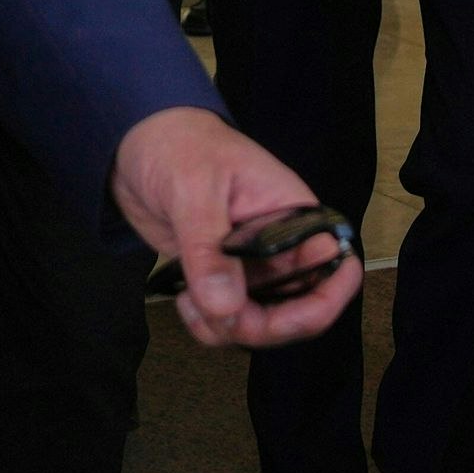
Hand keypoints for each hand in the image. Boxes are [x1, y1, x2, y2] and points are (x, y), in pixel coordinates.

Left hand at [109, 105, 360, 348]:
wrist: (138, 143)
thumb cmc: (179, 146)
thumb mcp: (194, 189)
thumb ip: (208, 248)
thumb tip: (225, 308)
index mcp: (296, 216)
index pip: (335, 269)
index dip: (319, 305)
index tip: (280, 321)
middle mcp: (283, 247)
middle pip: (299, 311)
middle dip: (260, 327)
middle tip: (215, 312)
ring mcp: (254, 266)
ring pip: (262, 323)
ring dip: (228, 329)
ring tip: (190, 301)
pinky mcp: (225, 278)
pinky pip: (230, 320)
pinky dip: (210, 325)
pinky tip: (184, 301)